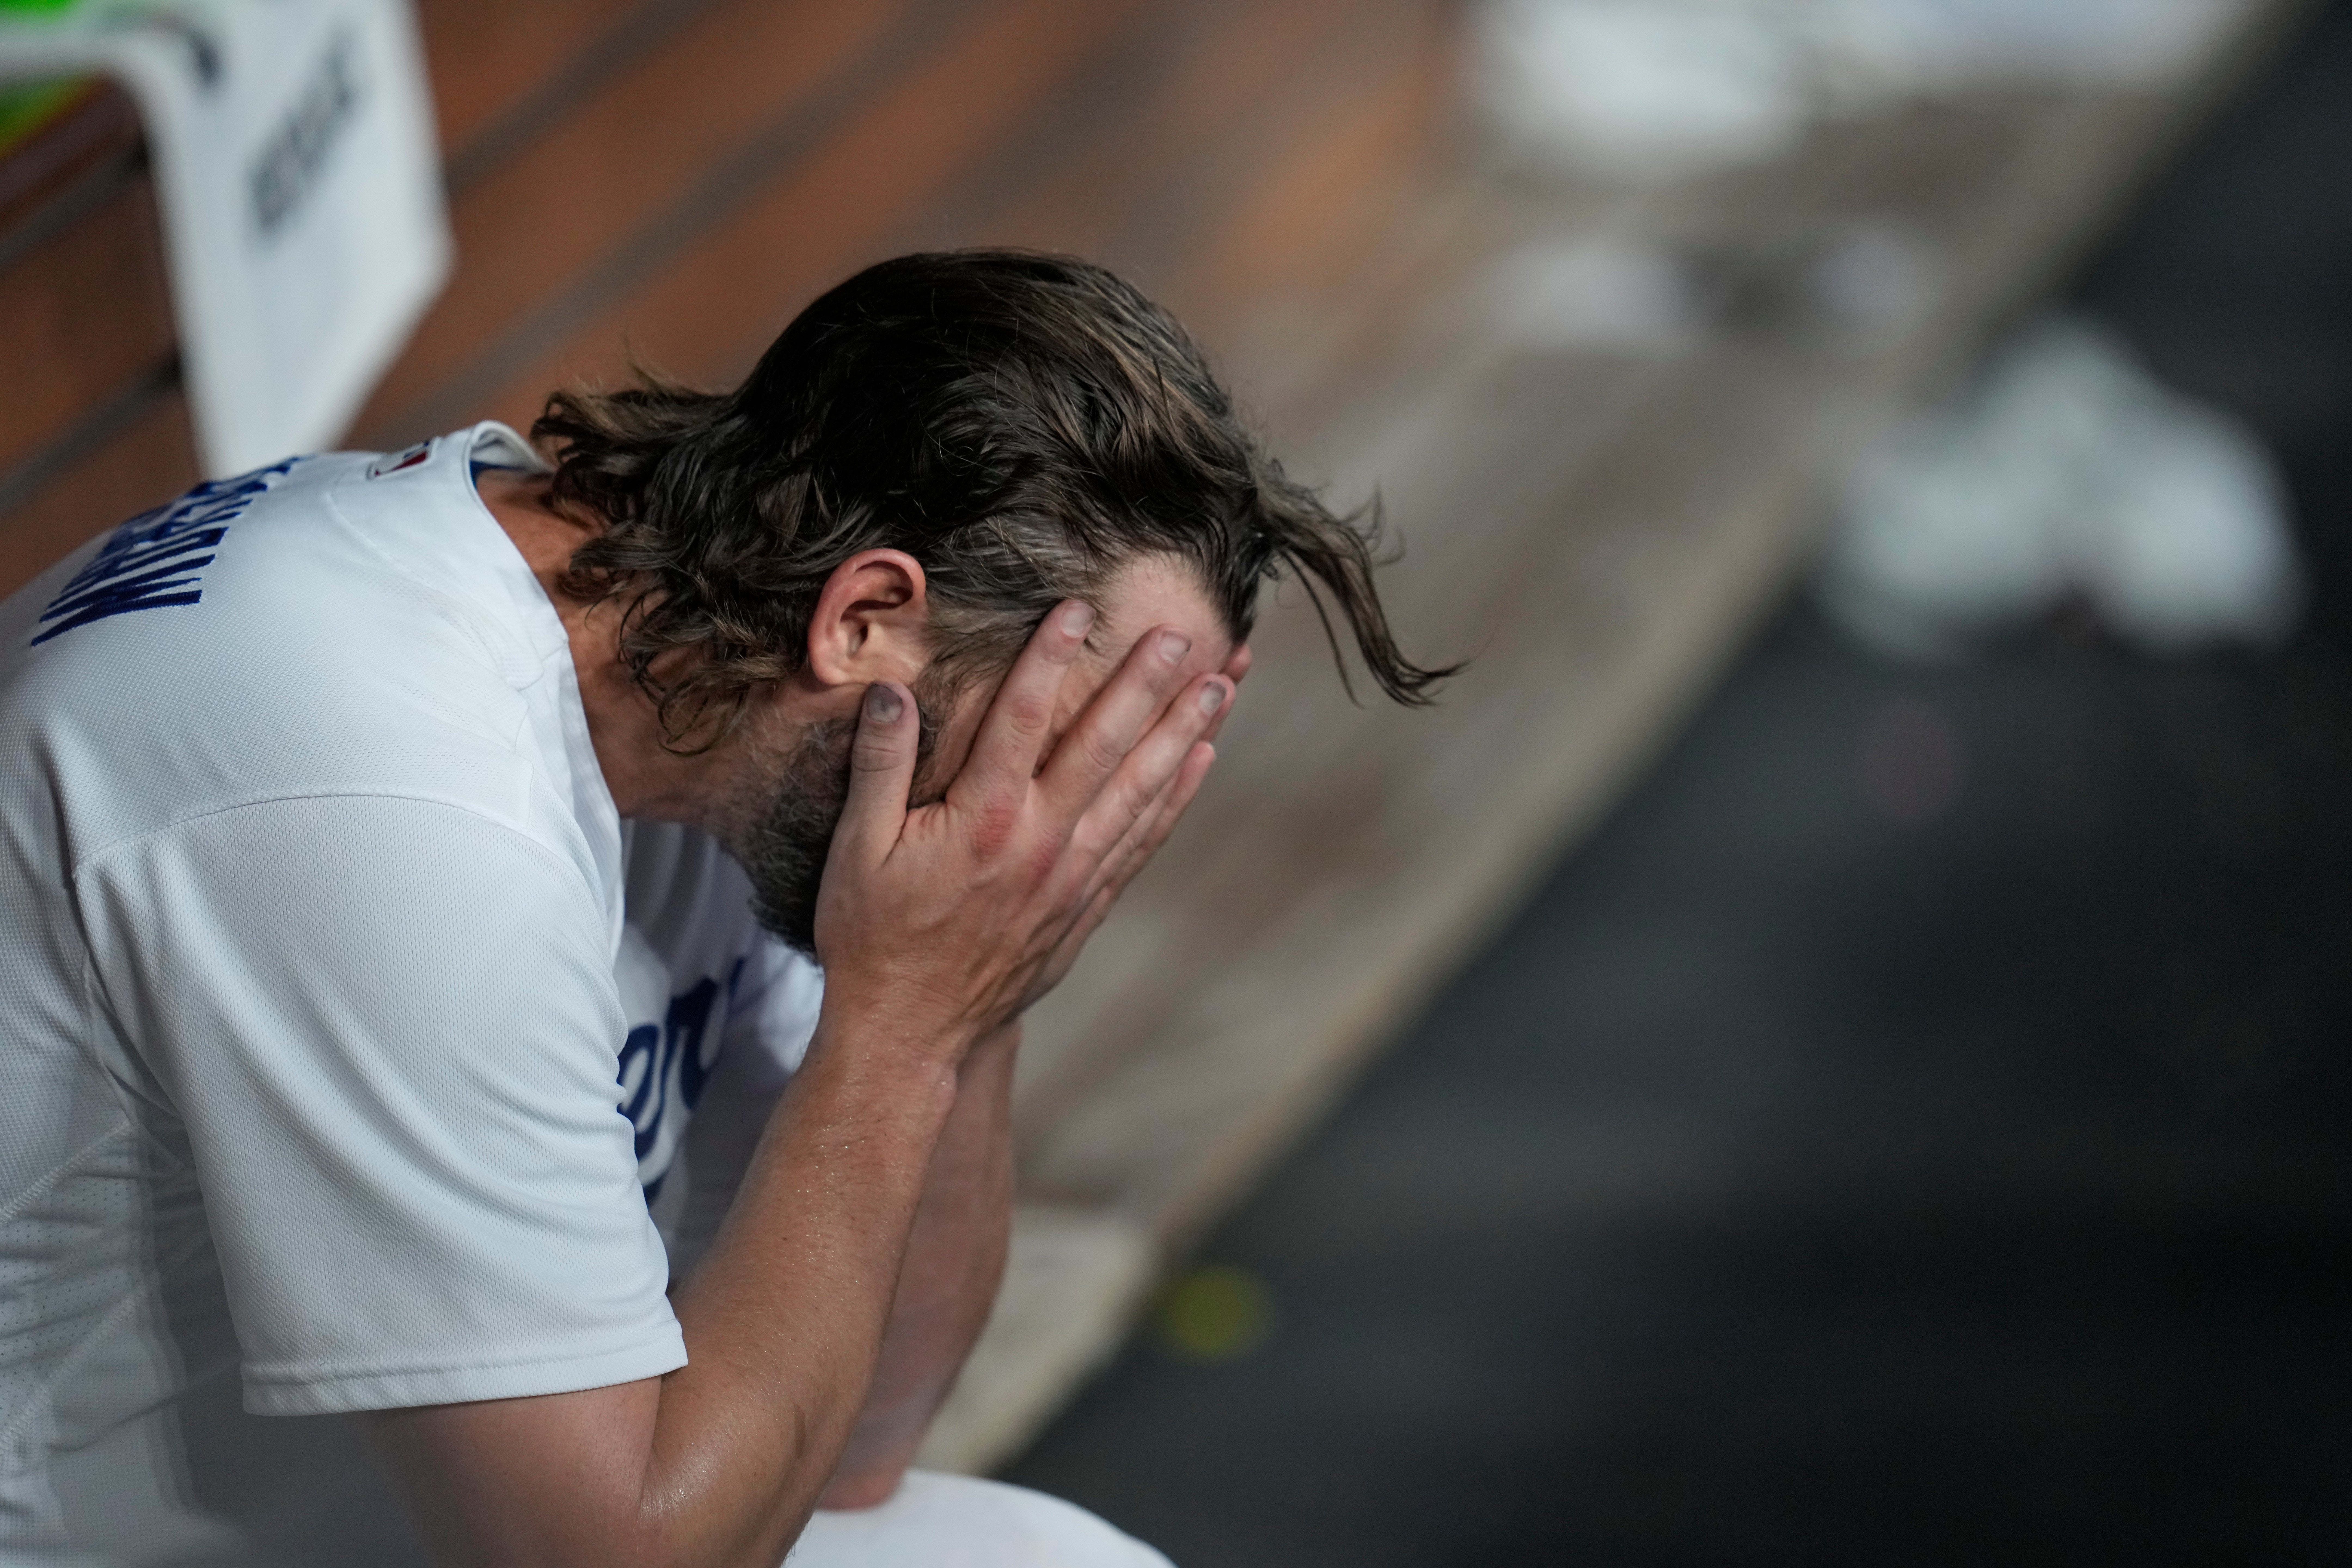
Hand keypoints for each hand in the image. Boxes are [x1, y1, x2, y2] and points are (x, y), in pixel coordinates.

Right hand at [812, 602, 1233, 1056]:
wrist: (912, 1033)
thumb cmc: (873, 939)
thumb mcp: (855, 851)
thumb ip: (877, 767)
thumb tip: (891, 692)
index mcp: (982, 821)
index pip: (1023, 719)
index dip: (1050, 658)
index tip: (1080, 608)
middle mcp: (1041, 843)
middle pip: (1103, 746)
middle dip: (1146, 685)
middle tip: (1187, 634)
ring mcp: (1072, 876)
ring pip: (1141, 789)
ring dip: (1184, 733)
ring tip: (1223, 684)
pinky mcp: (1086, 905)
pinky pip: (1144, 839)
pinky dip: (1176, 797)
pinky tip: (1201, 758)